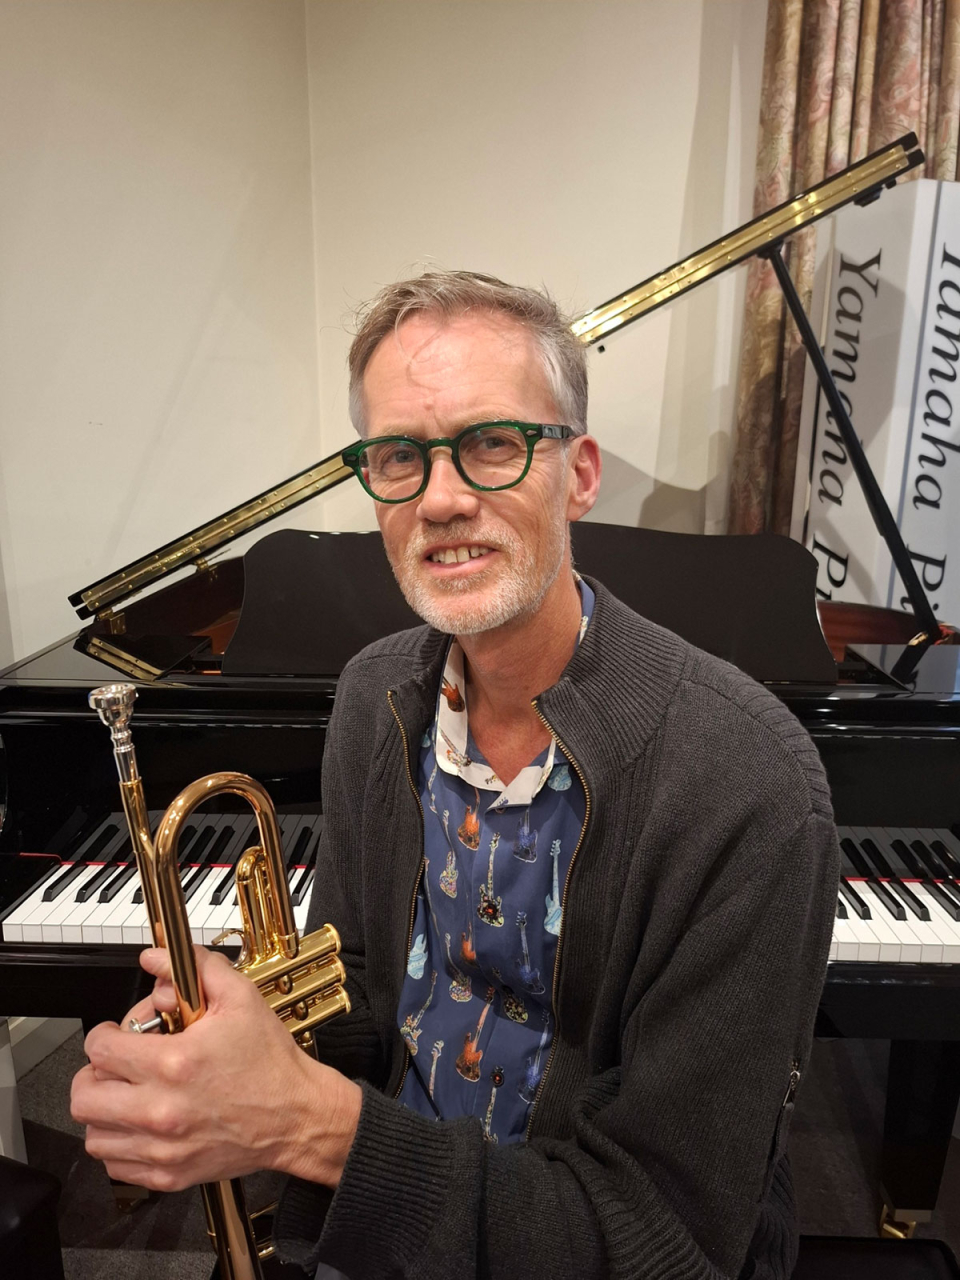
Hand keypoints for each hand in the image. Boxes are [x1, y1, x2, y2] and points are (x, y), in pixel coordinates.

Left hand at [71, 946, 360, 1191]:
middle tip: (115, 1066)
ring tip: (126, 1096)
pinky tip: (140, 1125)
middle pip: (85, 1097)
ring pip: (94, 1136)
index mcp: (174, 1063)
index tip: (117, 1034)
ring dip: (104, 1111)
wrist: (298, 1115)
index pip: (100, 1049)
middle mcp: (162, 1110)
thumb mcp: (241, 998)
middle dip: (94, 1074)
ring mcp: (163, 1148)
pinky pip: (116, 1165)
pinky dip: (118, 1145)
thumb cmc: (270, 1061)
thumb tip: (156, 957)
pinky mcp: (169, 1175)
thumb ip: (196, 968)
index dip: (104, 1034)